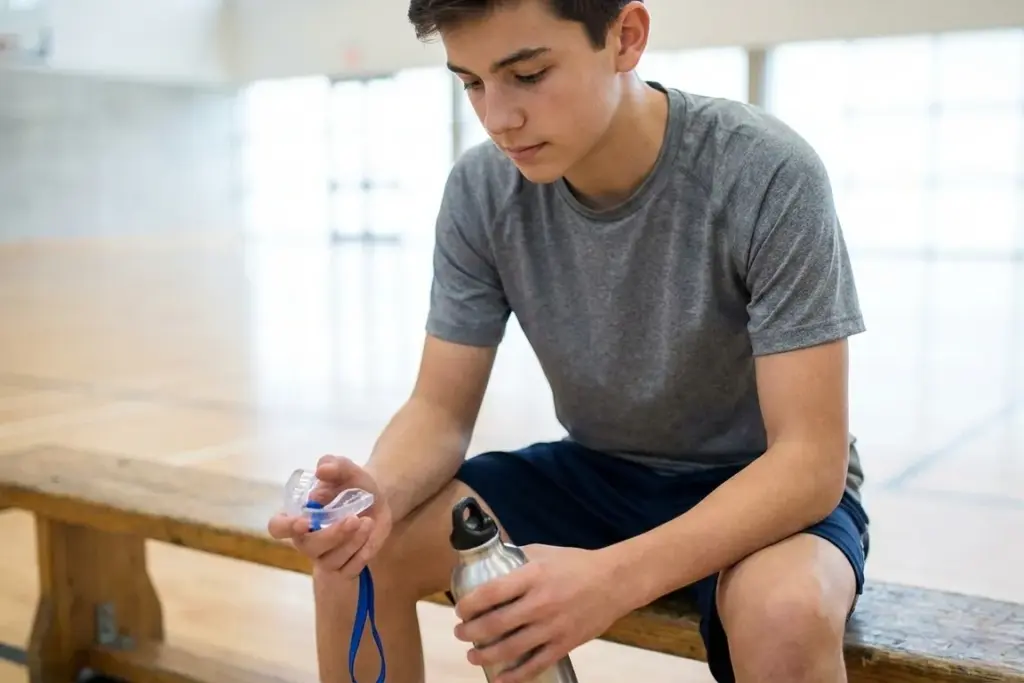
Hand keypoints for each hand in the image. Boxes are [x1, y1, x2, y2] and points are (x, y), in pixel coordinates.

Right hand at [267, 455, 392, 579]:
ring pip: (330, 560)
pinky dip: (362, 552)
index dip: (286, 527)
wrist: (379, 498)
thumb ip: (334, 465)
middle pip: (307, 547)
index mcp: (298, 514)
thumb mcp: (347, 469)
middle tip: (353, 518)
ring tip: (368, 521)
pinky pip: (350, 569)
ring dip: (351, 542)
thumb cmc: (353, 484)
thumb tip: (322, 469)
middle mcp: (307, 538)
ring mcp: (325, 556)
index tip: (304, 522)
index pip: (277, 527)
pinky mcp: (345, 566)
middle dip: (331, 535)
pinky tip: (370, 533)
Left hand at [452, 545, 628, 682]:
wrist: (615, 581)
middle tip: (461, 633)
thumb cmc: (577, 564)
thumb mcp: (544, 553)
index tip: (460, 609)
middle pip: (495, 624)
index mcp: (533, 576)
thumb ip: (517, 561)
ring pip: (511, 649)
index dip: (469, 604)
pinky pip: (535, 665)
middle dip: (470, 632)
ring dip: (485, 655)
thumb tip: (491, 566)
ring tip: (472, 655)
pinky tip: (500, 677)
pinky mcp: (565, 644)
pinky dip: (515, 676)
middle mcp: (540, 603)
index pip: (491, 592)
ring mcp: (553, 627)